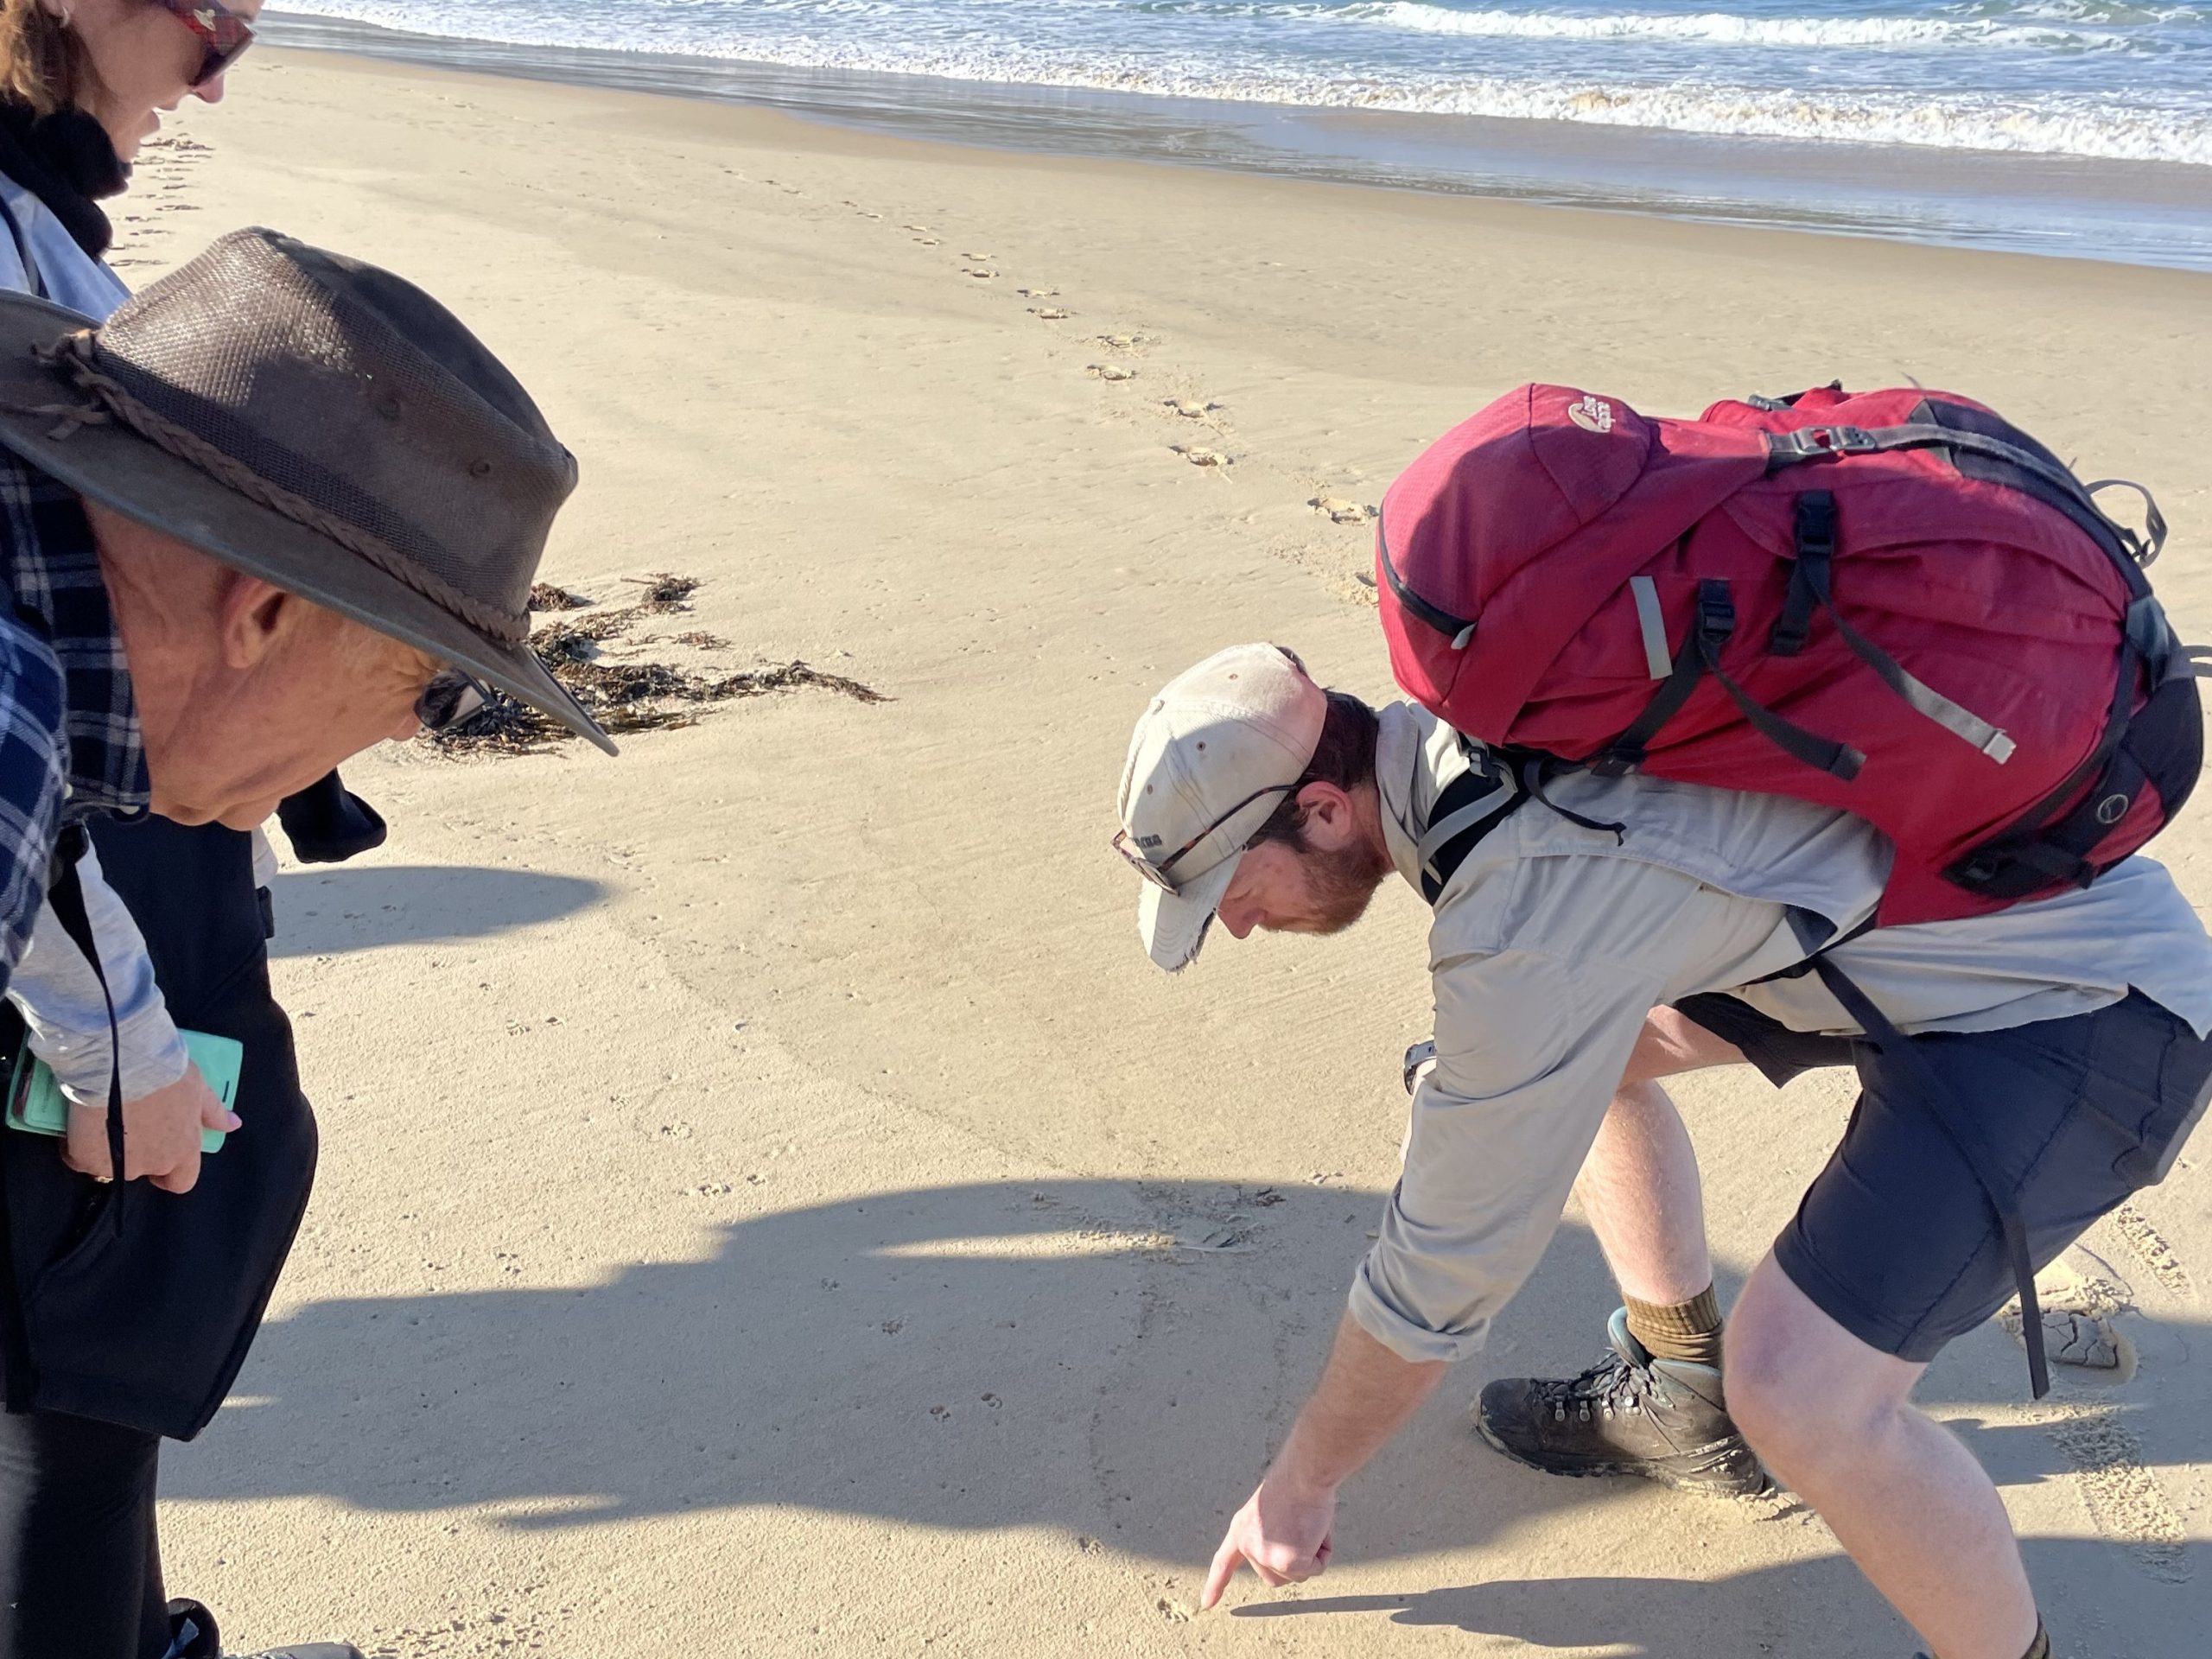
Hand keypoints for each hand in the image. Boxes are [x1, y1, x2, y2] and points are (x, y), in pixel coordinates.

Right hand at [63, 1066, 238, 1194]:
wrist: (119, 1063)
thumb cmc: (163, 1072)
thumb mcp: (197, 1087)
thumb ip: (214, 1111)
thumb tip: (233, 1125)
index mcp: (184, 1148)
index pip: (182, 1181)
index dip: (171, 1174)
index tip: (162, 1163)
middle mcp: (154, 1163)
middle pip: (144, 1171)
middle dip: (136, 1155)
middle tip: (126, 1127)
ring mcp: (119, 1165)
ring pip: (111, 1166)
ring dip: (108, 1150)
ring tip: (103, 1120)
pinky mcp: (86, 1160)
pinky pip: (80, 1159)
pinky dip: (79, 1147)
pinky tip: (80, 1124)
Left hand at [1201, 1471, 1335, 1610]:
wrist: (1302, 1474)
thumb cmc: (1294, 1483)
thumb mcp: (1269, 1513)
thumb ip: (1270, 1536)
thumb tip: (1288, 1557)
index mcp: (1240, 1529)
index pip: (1224, 1562)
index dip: (1216, 1585)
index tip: (1206, 1604)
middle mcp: (1248, 1546)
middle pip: (1275, 1576)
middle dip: (1295, 1561)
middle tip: (1301, 1525)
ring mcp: (1266, 1557)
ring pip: (1297, 1575)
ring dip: (1311, 1554)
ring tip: (1307, 1523)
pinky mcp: (1287, 1562)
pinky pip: (1315, 1569)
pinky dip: (1323, 1552)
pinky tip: (1315, 1528)